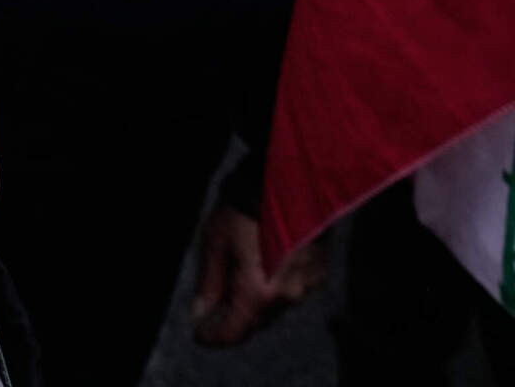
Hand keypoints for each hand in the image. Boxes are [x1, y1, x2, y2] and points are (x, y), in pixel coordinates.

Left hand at [191, 204, 326, 344]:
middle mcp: (288, 296)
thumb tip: (200, 312)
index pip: (234, 331)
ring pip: (275, 308)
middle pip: (256, 322)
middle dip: (233, 318)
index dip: (213, 336)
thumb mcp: (215, 244)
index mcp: (259, 292)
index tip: (199, 334)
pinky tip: (261, 268)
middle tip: (212, 307)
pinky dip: (274, 288)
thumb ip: (209, 283)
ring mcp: (308, 285)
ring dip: (254, 303)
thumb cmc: (245, 210)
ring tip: (235, 283)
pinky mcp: (320, 272)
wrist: (287, 183)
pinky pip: (291, 291)